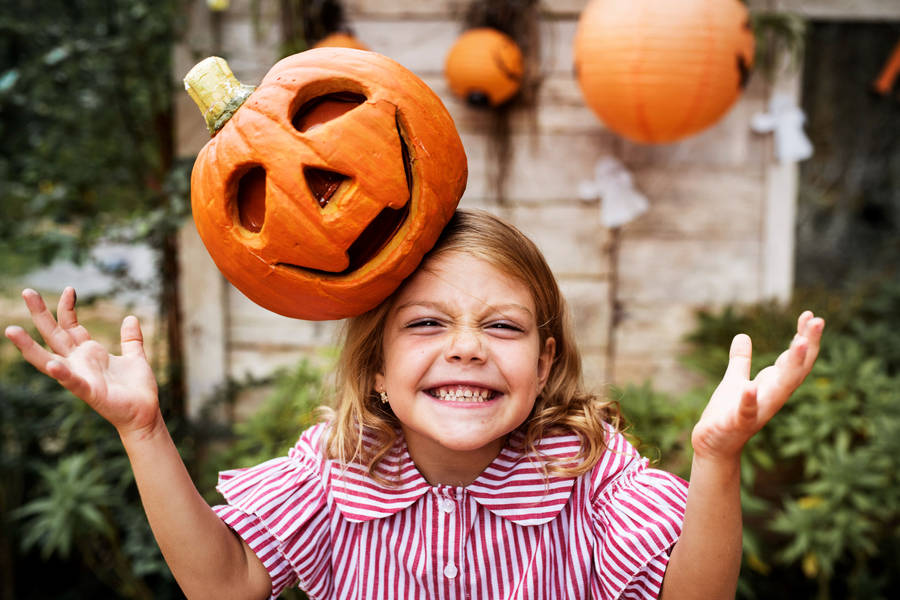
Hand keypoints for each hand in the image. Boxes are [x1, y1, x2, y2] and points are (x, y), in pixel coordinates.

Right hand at [4, 287, 159, 436]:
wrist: (145, 413)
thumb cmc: (136, 388)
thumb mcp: (135, 357)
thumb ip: (131, 339)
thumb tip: (130, 317)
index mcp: (89, 352)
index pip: (71, 325)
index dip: (67, 307)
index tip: (70, 288)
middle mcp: (79, 362)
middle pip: (54, 334)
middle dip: (40, 314)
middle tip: (27, 292)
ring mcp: (80, 377)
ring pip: (49, 359)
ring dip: (29, 346)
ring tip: (12, 330)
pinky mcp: (89, 392)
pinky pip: (72, 381)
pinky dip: (62, 373)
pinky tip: (54, 363)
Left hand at [692, 311, 824, 459]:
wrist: (713, 446)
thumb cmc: (726, 414)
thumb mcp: (734, 380)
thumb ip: (740, 360)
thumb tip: (743, 336)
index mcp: (771, 386)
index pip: (794, 360)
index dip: (804, 338)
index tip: (810, 315)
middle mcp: (771, 397)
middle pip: (796, 369)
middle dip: (807, 346)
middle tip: (817, 321)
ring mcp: (758, 411)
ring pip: (781, 388)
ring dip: (791, 366)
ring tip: (799, 341)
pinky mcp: (737, 423)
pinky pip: (746, 412)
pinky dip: (749, 400)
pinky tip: (750, 387)